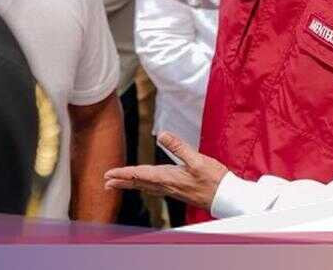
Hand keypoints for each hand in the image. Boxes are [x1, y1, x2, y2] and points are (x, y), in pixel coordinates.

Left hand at [103, 132, 227, 210]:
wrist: (226, 197)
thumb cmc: (214, 179)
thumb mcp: (197, 160)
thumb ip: (179, 147)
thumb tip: (161, 134)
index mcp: (168, 177)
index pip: (140, 175)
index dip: (124, 174)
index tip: (109, 174)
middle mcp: (167, 185)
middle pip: (139, 182)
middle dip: (122, 181)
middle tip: (106, 182)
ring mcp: (172, 189)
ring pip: (145, 186)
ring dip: (131, 184)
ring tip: (117, 184)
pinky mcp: (178, 190)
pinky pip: (154, 188)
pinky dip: (144, 185)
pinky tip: (144, 185)